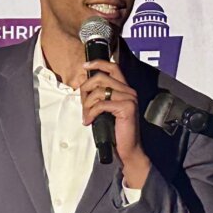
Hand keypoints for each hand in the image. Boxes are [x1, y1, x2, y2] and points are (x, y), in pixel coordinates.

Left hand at [80, 59, 151, 187]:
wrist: (127, 150)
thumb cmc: (115, 131)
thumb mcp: (106, 110)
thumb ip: (100, 96)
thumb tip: (84, 87)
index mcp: (125, 89)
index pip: (113, 67)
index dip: (98, 63)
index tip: (85, 65)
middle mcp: (129, 91)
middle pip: (101, 77)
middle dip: (86, 88)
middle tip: (82, 103)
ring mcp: (129, 98)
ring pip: (99, 91)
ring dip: (87, 104)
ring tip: (86, 116)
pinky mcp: (127, 108)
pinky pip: (101, 104)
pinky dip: (91, 113)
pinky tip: (88, 121)